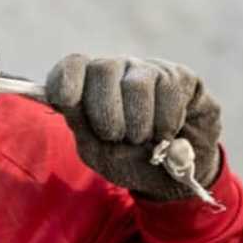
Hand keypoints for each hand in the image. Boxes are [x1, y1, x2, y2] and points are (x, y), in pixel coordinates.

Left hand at [46, 55, 221, 200]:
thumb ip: (80, 125)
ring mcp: (148, 70)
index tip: (66, 100)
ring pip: (136, 83)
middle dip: (106, 112)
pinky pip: (169, 91)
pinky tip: (166, 133)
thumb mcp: (98, 151)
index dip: (66, 78)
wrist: (174, 178)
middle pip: (102, 69)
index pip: (72, 65)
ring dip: (137, 122)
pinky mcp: (181, 77)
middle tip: (115, 136)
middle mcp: (117, 70)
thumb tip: (62, 100)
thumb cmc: (128, 160)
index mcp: (88, 85)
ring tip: (142, 139)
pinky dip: (165, 122)